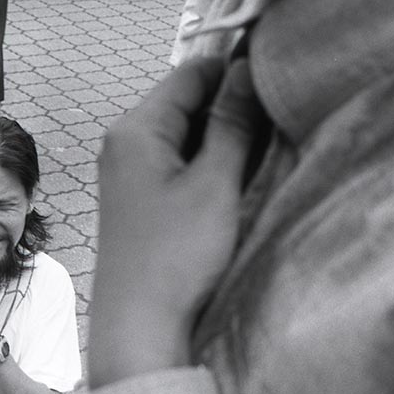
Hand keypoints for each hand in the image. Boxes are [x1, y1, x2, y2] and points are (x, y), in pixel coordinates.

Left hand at [88, 57, 261, 387]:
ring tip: (249, 165)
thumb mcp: (215, 183)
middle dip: (228, 111)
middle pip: (185, 102)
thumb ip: (233, 123)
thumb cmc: (175, 254)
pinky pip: (174, 161)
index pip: (191, 72)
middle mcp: (122, 141)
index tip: (271, 90)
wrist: (139, 324)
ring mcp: (125, 170)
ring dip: (219, 141)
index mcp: (136, 128)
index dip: (233, 74)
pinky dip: (203, 165)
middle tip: (267, 136)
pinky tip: (226, 187)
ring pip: (182, 133)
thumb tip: (246, 70)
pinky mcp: (135, 196)